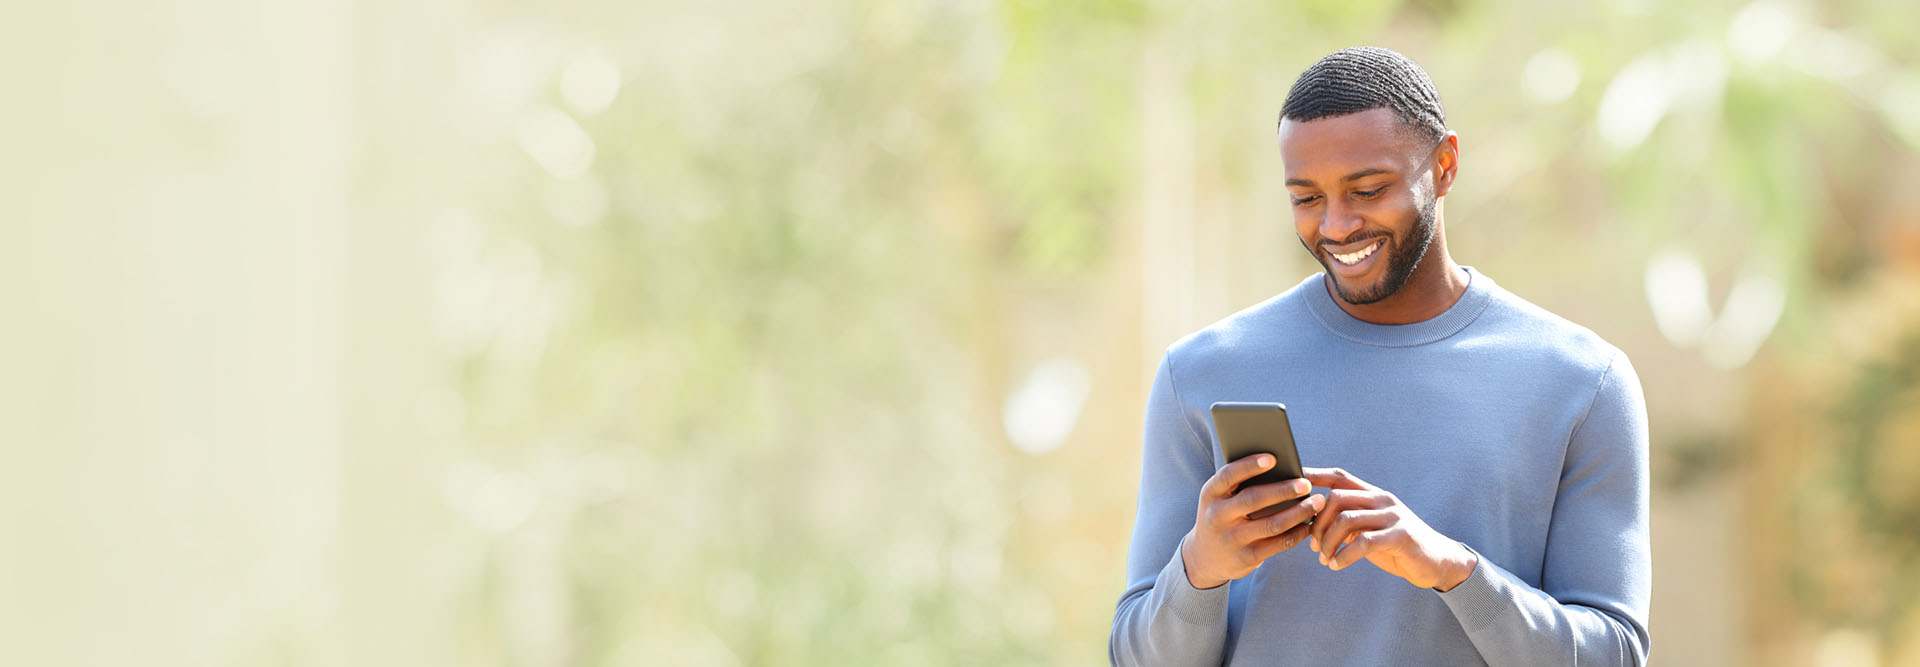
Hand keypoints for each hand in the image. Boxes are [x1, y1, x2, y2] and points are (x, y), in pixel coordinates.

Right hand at [1180, 454, 1325, 589]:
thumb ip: (1241, 485)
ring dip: (1298, 512)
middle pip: (1254, 499)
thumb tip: (1283, 468)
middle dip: (1284, 490)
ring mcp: (1231, 539)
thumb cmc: (1222, 516)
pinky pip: (1278, 544)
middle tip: (1306, 484)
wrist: (1205, 558)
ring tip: (1316, 502)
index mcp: (1210, 494)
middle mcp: (1217, 516)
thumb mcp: (1221, 499)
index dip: (1250, 466)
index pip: (1229, 475)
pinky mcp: (1246, 558)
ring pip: (1272, 524)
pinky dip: (1297, 533)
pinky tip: (1309, 524)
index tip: (1273, 458)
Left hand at [1304, 467, 1477, 590]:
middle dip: (1317, 522)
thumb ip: (1346, 521)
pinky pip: (1363, 542)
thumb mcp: (1368, 529)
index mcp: (1372, 494)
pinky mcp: (1400, 536)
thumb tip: (1309, 521)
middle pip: (1336, 498)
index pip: (1339, 476)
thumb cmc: (1394, 545)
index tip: (1291, 482)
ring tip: (1324, 557)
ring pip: (1346, 519)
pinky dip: (1344, 556)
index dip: (1314, 476)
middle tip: (1312, 545)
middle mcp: (1382, 499)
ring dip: (1328, 541)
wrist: (1435, 561)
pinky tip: (1336, 566)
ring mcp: (1392, 516)